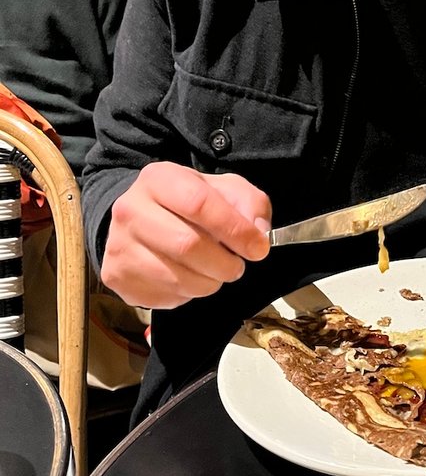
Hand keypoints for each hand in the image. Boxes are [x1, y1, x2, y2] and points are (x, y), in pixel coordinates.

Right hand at [100, 162, 271, 308]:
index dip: (235, 229)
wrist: (141, 218)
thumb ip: (250, 204)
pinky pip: (165, 296)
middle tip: (237, 266)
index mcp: (158, 179)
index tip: (258, 248)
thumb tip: (258, 234)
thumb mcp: (225, 190)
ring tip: (216, 271)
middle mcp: (130, 209)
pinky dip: (189, 294)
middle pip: (187, 245)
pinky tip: (191, 278)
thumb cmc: (190, 203)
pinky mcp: (117, 276)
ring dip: (210, 282)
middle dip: (224, 263)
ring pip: (178, 277)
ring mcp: (119, 245)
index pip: (199, 203)